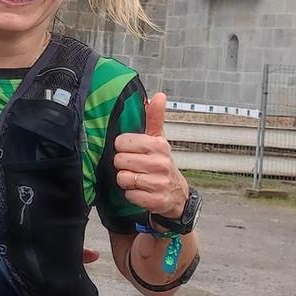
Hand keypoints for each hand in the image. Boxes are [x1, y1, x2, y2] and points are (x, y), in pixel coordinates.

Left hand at [112, 92, 190, 219]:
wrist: (176, 194)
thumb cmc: (160, 162)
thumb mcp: (158, 139)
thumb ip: (154, 117)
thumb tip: (159, 95)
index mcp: (158, 145)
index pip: (121, 142)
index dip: (122, 148)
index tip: (132, 151)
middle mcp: (161, 163)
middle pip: (119, 161)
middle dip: (123, 165)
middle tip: (135, 166)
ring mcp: (159, 183)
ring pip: (122, 178)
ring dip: (126, 180)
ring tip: (138, 179)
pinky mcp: (156, 201)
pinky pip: (129, 195)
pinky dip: (132, 195)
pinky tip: (141, 191)